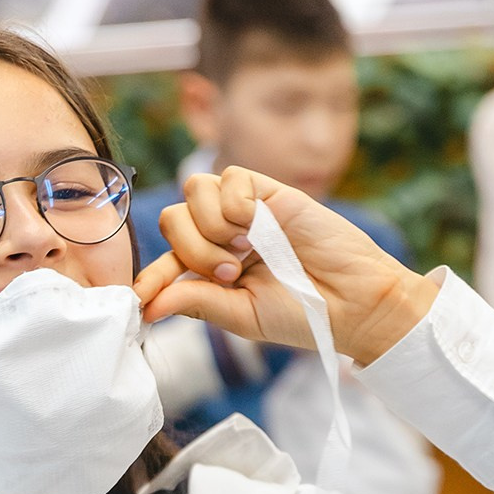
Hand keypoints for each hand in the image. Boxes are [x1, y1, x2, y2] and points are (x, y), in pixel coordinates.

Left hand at [134, 166, 438, 368]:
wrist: (353, 301)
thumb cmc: (302, 315)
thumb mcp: (242, 316)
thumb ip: (197, 302)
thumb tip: (149, 305)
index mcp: (212, 270)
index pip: (166, 262)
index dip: (150, 276)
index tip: (140, 297)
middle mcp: (222, 237)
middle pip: (173, 219)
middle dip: (192, 250)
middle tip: (230, 273)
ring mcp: (245, 212)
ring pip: (194, 191)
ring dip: (210, 225)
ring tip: (245, 251)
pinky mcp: (269, 192)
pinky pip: (230, 177)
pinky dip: (235, 202)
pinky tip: (258, 226)